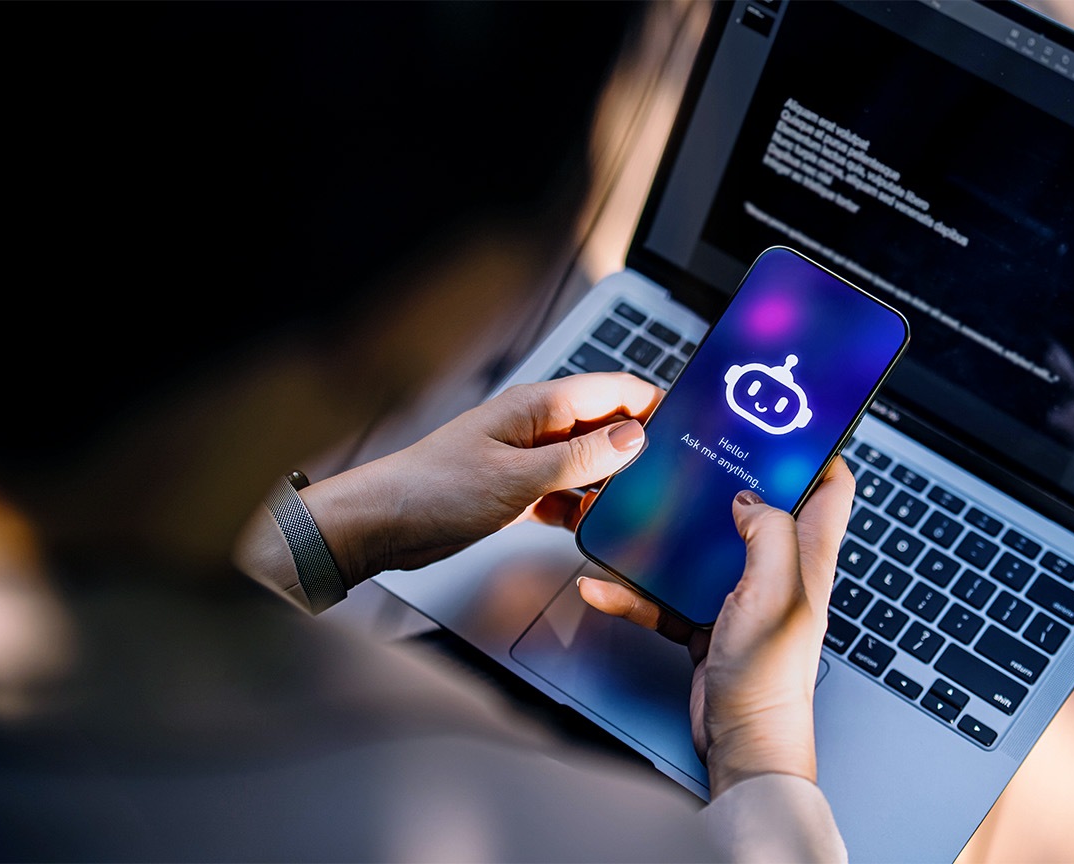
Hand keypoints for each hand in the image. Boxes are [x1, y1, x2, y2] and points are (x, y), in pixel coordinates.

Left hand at [305, 372, 661, 583]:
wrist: (382, 525)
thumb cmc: (434, 489)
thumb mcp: (520, 477)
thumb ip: (582, 459)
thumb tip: (635, 437)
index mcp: (538, 406)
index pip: (613, 390)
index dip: (653, 403)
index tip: (690, 425)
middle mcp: (536, 427)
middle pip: (605, 427)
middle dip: (639, 447)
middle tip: (675, 474)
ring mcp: (528, 459)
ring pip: (588, 465)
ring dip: (612, 483)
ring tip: (644, 504)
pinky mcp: (518, 492)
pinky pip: (566, 494)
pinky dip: (583, 508)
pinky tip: (598, 525)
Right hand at [577, 457, 852, 796]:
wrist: (742, 742)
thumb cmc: (771, 676)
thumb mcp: (776, 589)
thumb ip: (767, 531)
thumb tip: (747, 496)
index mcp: (808, 554)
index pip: (831, 486)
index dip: (815, 448)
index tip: (784, 420)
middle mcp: (777, 569)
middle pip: (757, 505)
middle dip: (726, 477)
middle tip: (694, 448)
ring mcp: (740, 594)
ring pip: (701, 545)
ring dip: (667, 532)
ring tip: (636, 510)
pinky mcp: (706, 620)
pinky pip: (665, 594)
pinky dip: (634, 589)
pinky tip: (604, 583)